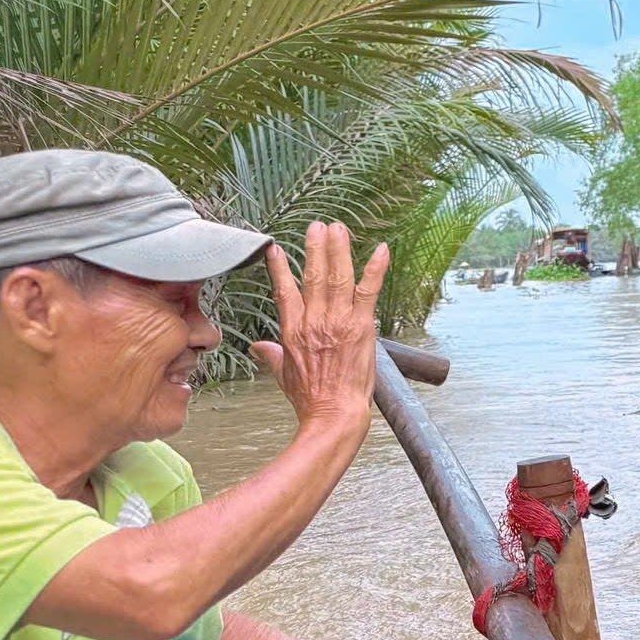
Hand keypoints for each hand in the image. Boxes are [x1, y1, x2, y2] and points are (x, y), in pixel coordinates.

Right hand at [251, 221, 388, 437]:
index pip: (284, 291)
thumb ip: (271, 355)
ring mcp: (338, 321)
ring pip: (337, 277)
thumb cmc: (311, 398)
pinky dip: (375, 269)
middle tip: (318, 226)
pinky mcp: (362, 326)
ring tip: (338, 229)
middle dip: (315, 248)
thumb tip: (258, 347)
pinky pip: (368, 291)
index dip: (278, 268)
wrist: (333, 413)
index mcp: (293, 331)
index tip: (275, 249)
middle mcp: (314, 321)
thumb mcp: (283, 375)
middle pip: (312, 276)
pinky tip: (381, 251)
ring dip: (339, 250)